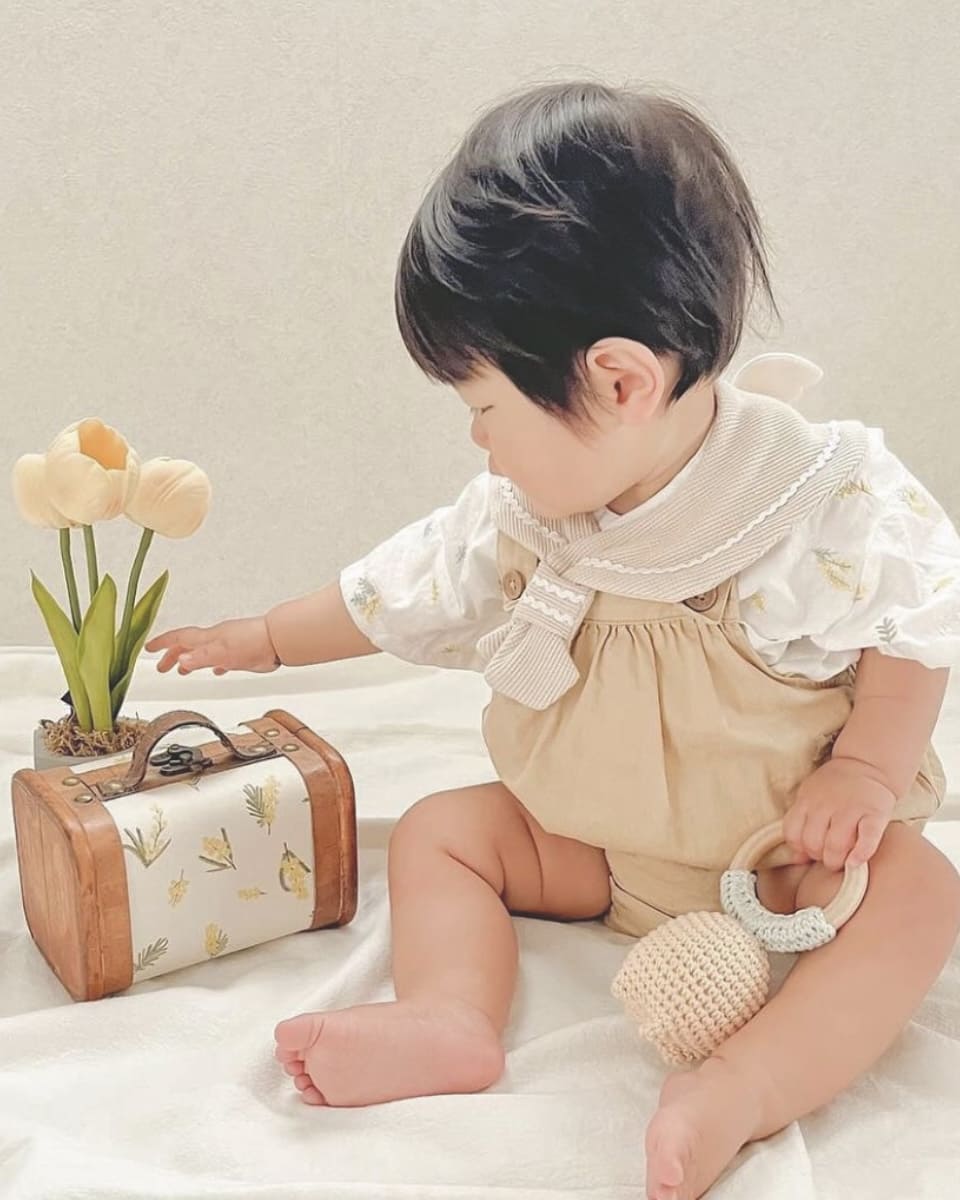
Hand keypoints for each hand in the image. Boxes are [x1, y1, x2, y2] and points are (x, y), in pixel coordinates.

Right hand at [145, 616, 280, 675]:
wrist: (278, 640)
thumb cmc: (253, 642)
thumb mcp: (222, 653)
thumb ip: (201, 658)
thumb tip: (180, 661)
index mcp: (208, 638)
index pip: (179, 638)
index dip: (163, 643)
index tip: (148, 648)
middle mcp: (216, 639)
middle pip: (188, 646)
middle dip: (172, 656)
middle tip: (161, 667)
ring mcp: (228, 645)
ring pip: (204, 652)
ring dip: (191, 661)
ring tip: (182, 671)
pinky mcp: (241, 653)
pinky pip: (222, 658)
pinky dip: (213, 664)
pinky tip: (216, 670)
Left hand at [783, 757, 896, 870]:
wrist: (866, 764)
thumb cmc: (836, 788)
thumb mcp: (810, 797)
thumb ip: (800, 822)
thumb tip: (798, 858)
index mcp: (807, 800)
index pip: (792, 833)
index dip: (800, 849)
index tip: (810, 852)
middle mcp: (825, 804)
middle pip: (813, 842)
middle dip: (819, 857)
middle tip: (828, 857)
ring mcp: (851, 808)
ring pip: (835, 844)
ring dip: (837, 860)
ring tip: (842, 861)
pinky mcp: (875, 814)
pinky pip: (867, 839)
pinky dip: (861, 854)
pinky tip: (856, 863)